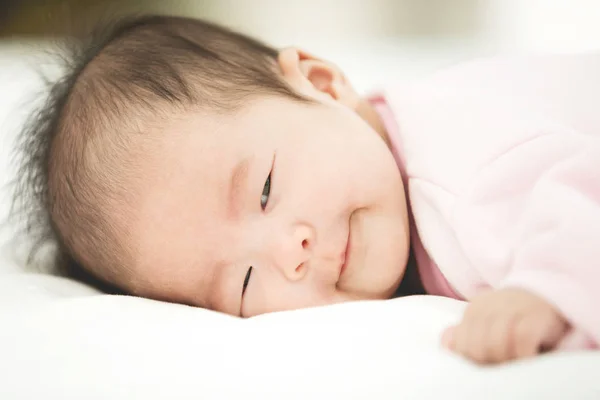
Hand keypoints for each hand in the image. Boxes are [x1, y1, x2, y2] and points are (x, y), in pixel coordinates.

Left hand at [441, 288, 568, 363]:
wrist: (549, 290)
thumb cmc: (516, 314)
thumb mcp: (487, 320)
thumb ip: (467, 333)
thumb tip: (446, 344)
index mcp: (474, 311)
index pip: (460, 342)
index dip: (469, 360)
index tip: (483, 368)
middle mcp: (489, 308)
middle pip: (476, 346)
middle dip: (486, 363)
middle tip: (500, 370)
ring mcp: (512, 310)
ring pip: (495, 344)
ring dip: (504, 361)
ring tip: (514, 368)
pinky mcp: (536, 316)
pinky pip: (522, 339)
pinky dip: (523, 356)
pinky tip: (528, 361)